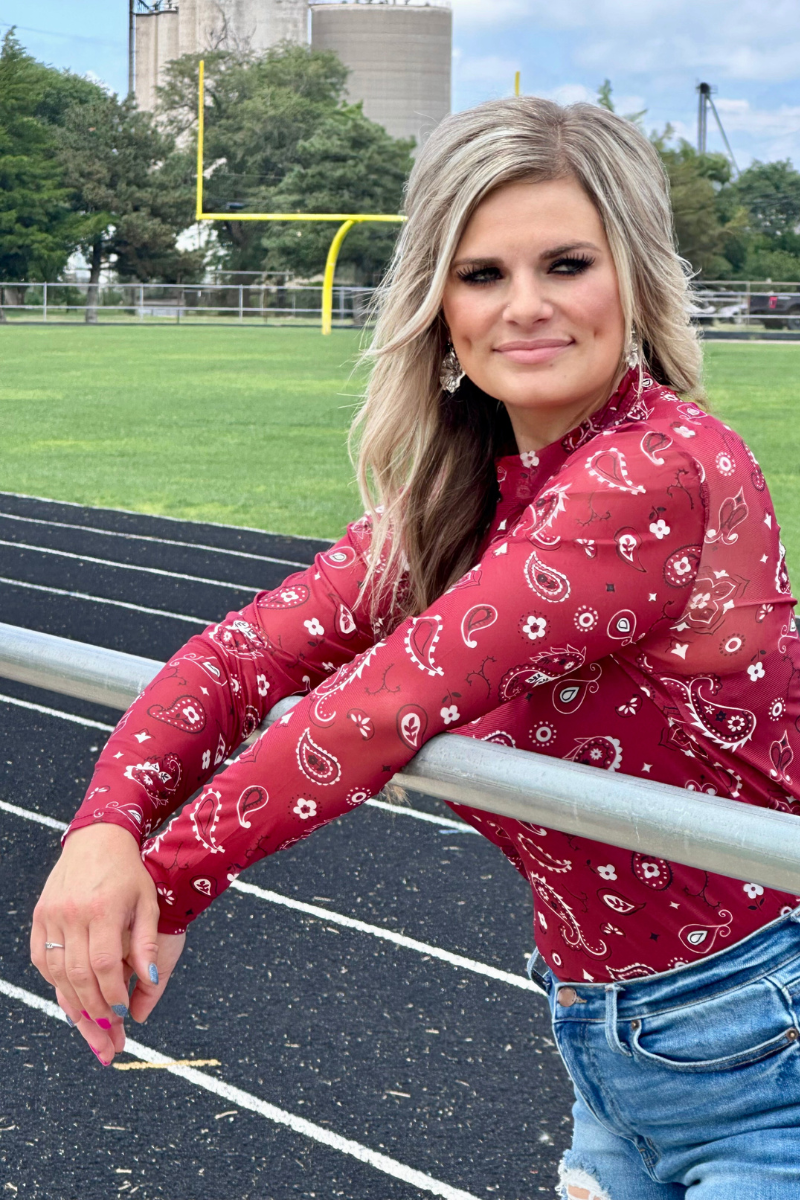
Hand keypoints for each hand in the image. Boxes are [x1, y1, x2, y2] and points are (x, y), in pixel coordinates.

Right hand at [31, 824, 166, 1064]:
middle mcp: (71, 913)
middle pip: (77, 976)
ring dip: (74, 1005)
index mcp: (102, 908)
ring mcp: (51, 915)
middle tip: (110, 1038)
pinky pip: (41, 960)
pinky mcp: (39, 917)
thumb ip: (146, 943)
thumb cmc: (128, 872)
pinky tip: (72, 1000)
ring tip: (92, 1031)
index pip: (103, 965)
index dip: (112, 995)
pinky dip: (55, 984)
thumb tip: (151, 982)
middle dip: (94, 1012)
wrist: (97, 839)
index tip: (125, 1015)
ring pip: (56, 973)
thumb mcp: (147, 902)